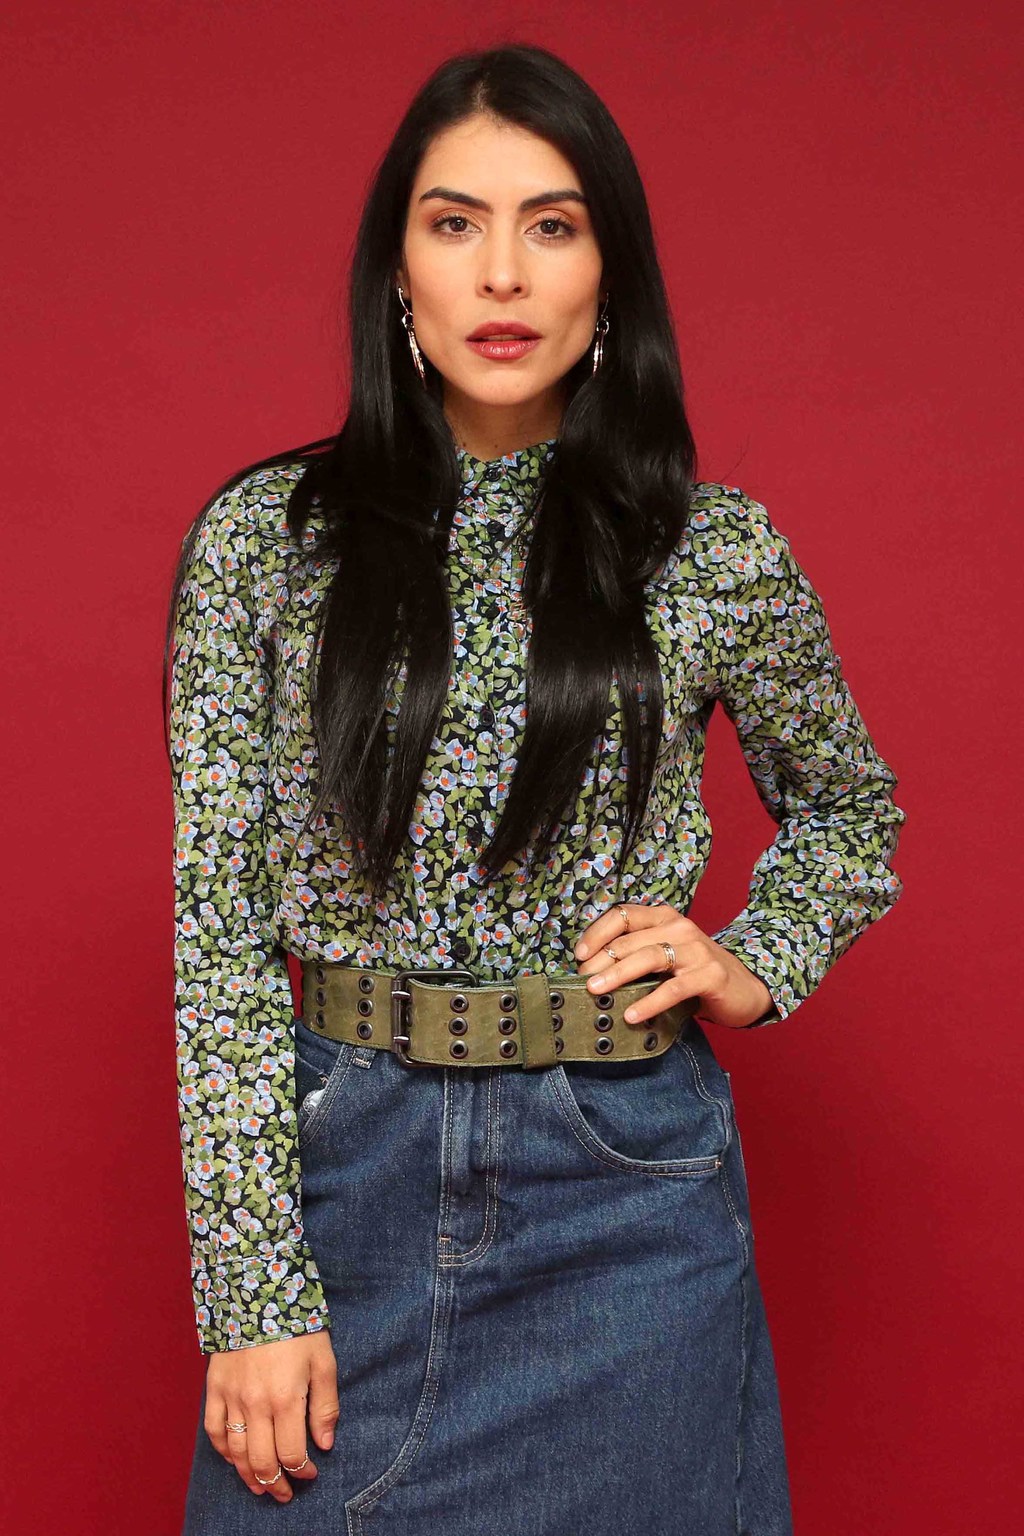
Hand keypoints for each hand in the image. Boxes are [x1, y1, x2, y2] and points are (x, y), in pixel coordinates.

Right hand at [204, 1331, 339, 1501]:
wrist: (258, 1291)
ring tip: (260, 1487)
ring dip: (248, 1476)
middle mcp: (255, 1404)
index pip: (291, 1453)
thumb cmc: (297, 1325)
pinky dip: (222, 1451)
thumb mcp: (324, 1361)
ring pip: (236, 1452)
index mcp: (286, 1399)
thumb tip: (324, 1444)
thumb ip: (325, 1406)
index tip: (311, 1474)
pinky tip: (234, 1459)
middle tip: (284, 1494)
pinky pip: (213, 1430)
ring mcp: (231, 1397)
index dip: (302, 1471)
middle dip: (275, 1484)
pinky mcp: (214, 1388)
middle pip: (261, 1461)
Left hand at [573, 902, 775, 1030]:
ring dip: (618, 975)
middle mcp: (680, 928)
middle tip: (582, 981)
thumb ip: (637, 954)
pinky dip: (649, 1002)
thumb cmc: (695, 972)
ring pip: (649, 957)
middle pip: (630, 940)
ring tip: (596, 991)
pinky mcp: (710, 975)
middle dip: (601, 961)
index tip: (579, 955)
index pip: (623, 915)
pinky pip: (673, 988)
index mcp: (665, 918)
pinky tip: (632, 1015)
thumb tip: (592, 970)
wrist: (745, 987)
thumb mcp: (666, 955)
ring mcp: (697, 950)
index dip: (597, 933)